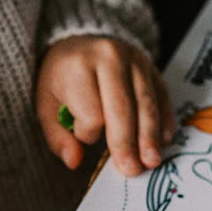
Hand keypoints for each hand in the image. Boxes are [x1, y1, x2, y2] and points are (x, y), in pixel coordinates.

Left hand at [36, 35, 174, 176]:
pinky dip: (164, 119)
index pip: (90, 112)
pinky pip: (162, 95)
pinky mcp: (152, 66)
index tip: (83, 134)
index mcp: (79, 66)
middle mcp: (110, 57)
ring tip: (152, 160)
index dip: (88, 133)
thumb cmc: (63, 78)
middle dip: (128, 143)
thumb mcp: (47, 104)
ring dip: (150, 135)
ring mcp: (136, 60)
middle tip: (132, 170)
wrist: (80, 40)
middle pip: (122, 109)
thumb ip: (58, 136)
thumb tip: (74, 161)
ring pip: (146, 104)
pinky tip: (164, 139)